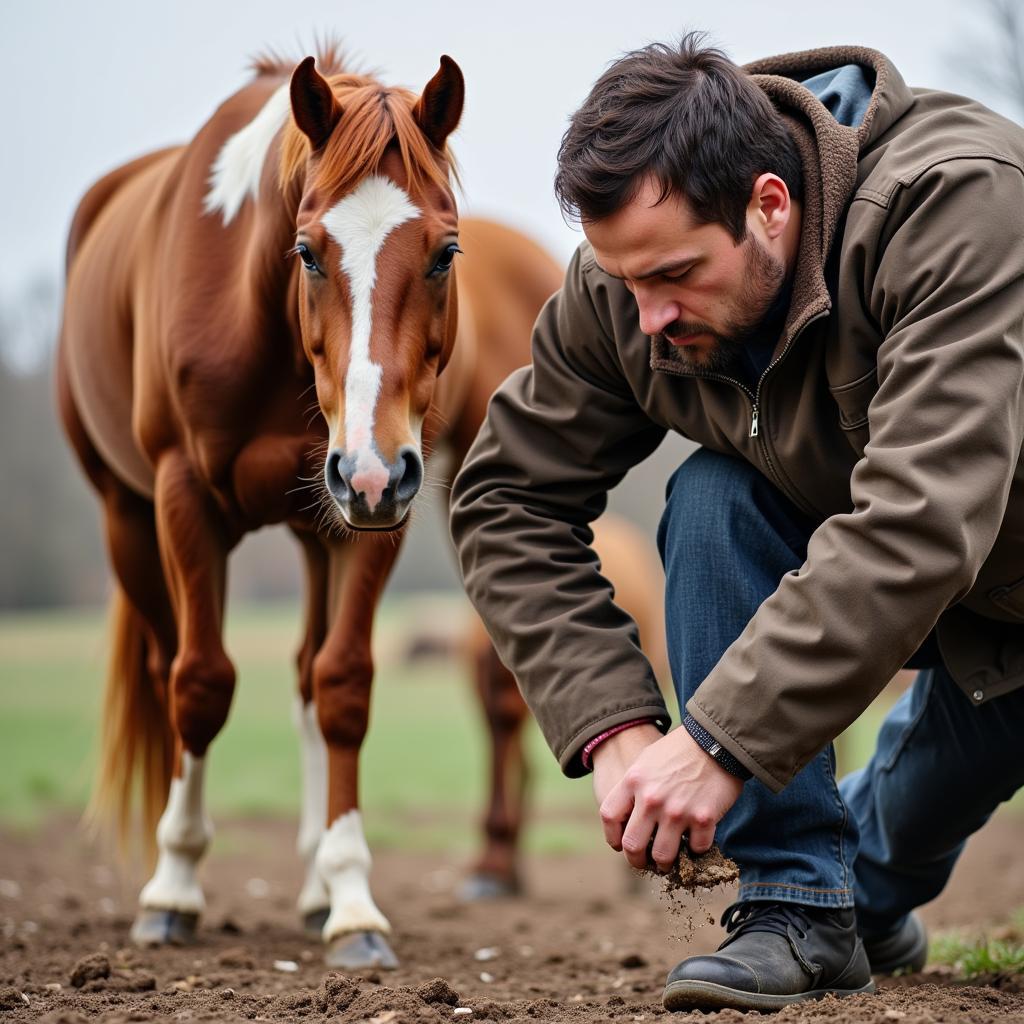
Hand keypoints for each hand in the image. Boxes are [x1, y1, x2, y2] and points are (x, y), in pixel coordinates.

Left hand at [595, 726, 743, 870]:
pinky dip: (696, 849)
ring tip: (668, 861)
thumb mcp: (646, 760)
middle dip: (636, 860)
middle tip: (644, 861)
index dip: (612, 836)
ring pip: (662, 856)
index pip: (609, 817)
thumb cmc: (679, 749)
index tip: (619, 844)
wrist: (715, 739)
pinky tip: (696, 841)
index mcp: (633, 781)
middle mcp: (652, 799)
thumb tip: (626, 814)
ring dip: (664, 863)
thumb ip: (634, 787)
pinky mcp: (703, 818)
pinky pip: (696, 848)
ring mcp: (677, 811)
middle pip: (632, 845)